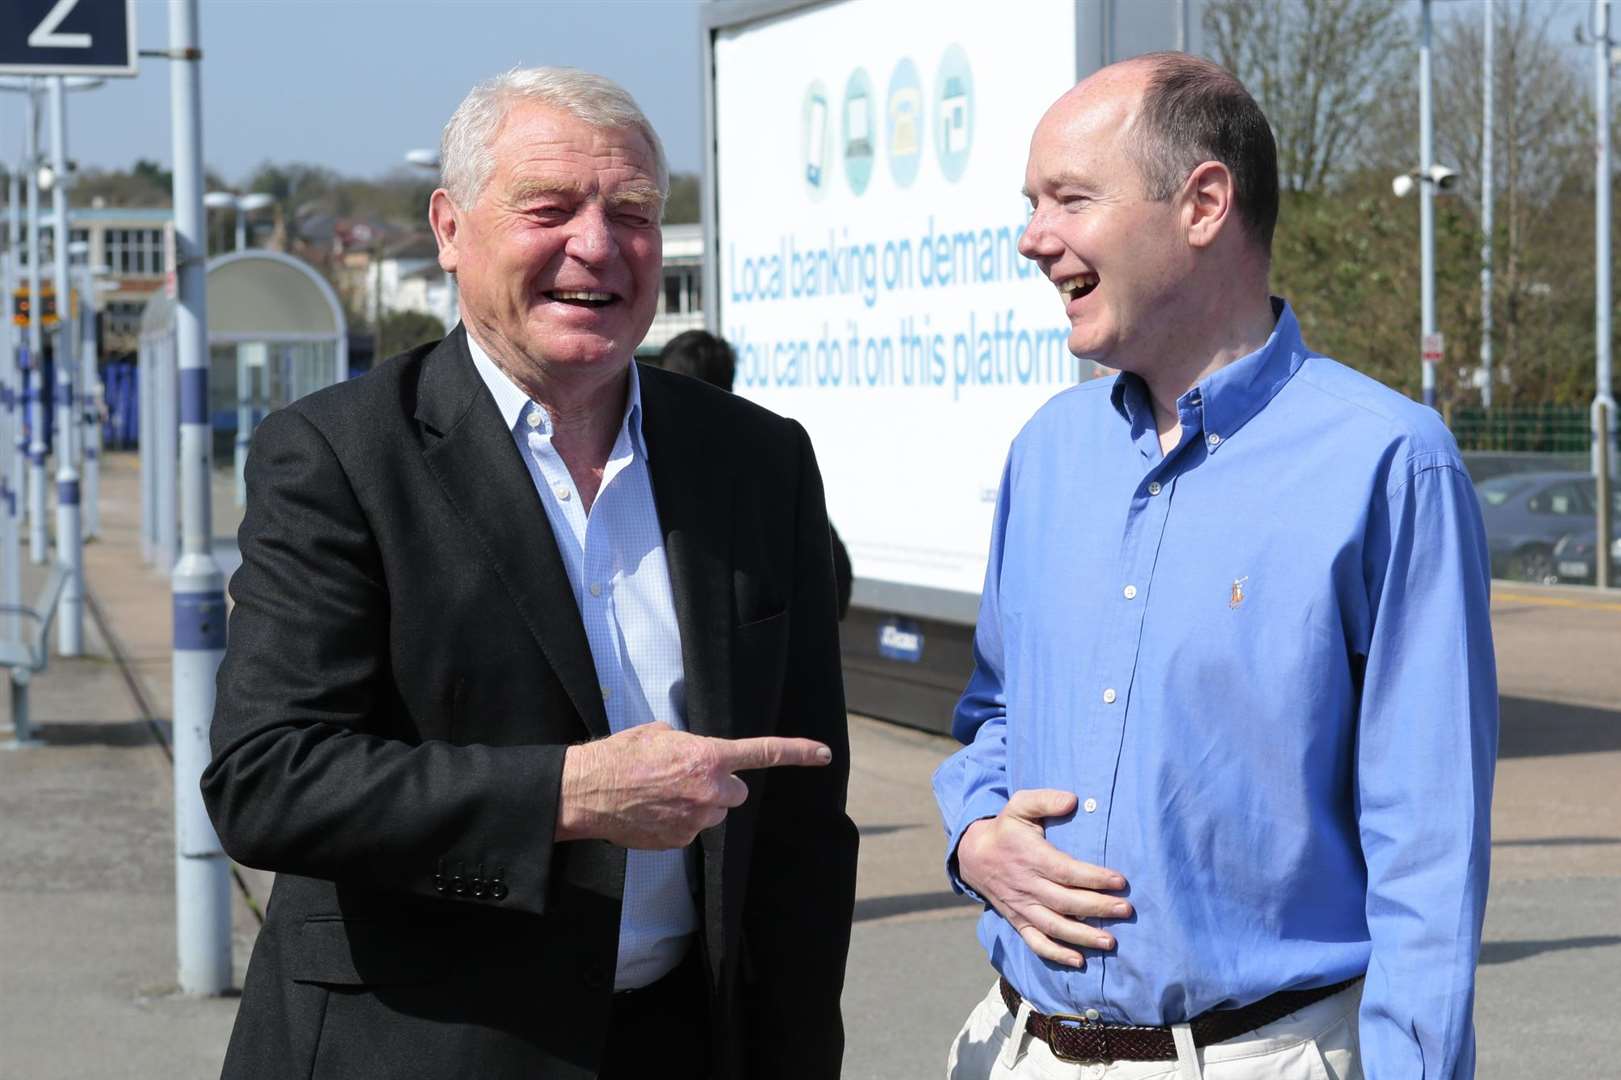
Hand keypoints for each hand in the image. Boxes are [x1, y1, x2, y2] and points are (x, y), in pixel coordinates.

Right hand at [556, 722, 831, 848]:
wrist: (585, 792)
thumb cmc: (619, 756)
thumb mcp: (659, 733)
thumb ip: (690, 744)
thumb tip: (696, 753)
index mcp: (708, 757)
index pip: (762, 753)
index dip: (797, 752)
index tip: (823, 753)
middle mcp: (709, 791)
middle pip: (736, 792)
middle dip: (719, 786)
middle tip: (687, 778)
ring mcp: (696, 820)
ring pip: (713, 813)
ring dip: (697, 805)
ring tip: (660, 795)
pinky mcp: (680, 841)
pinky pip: (691, 830)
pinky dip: (677, 822)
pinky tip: (652, 811)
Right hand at [956, 789, 1130, 967]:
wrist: (973, 855)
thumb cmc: (1005, 829)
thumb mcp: (1019, 805)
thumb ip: (1044, 800)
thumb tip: (1072, 801)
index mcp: (1030, 857)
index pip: (1066, 871)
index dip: (1093, 878)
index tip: (1120, 881)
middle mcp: (1027, 885)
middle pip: (1066, 902)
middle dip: (1098, 908)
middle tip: (1126, 910)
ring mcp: (1022, 907)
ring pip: (1054, 926)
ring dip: (1083, 936)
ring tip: (1111, 942)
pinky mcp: (1018, 921)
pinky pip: (1036, 942)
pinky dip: (1056, 954)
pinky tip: (1079, 961)